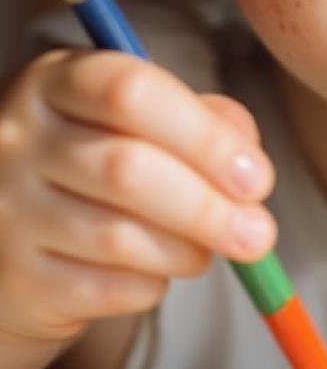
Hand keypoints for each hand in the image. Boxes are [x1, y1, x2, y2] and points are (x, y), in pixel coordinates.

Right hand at [0, 50, 276, 347]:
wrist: (10, 243)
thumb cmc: (92, 168)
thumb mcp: (136, 121)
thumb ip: (199, 119)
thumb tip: (247, 154)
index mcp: (55, 81)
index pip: (130, 90)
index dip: (205, 137)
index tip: (258, 177)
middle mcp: (17, 139)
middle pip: (127, 169)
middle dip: (209, 207)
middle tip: (260, 234)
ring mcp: (6, 210)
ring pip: (116, 236)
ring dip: (186, 249)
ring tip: (210, 252)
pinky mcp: (15, 279)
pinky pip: (102, 288)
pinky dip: (150, 285)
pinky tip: (158, 273)